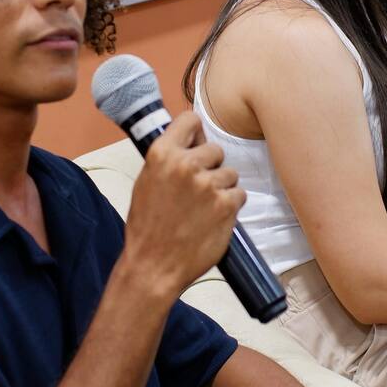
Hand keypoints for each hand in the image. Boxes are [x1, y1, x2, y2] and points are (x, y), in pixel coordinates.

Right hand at [122, 112, 244, 299]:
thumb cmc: (147, 228)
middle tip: (196, 191)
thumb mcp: (146, 182)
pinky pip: (239, 194)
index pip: (191, 120)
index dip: (196, 133)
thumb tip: (193, 140)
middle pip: (216, 149)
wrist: (154, 266)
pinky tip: (212, 219)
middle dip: (211, 167)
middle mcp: (185, 164)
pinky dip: (230, 206)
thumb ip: (169, 159)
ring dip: (222, 188)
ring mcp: (208, 184)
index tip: (196, 143)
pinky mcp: (226, 204)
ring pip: (230, 173)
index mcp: (162, 154)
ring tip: (202, 209)